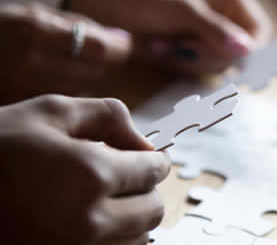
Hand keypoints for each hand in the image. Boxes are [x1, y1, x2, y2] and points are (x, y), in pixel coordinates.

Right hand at [0, 3, 131, 102]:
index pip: (98, 47)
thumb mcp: (34, 14)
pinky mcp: (28, 108)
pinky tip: (49, 81)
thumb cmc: (0, 31)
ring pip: (83, 88)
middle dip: (97, 62)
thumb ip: (79, 25)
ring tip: (57, 66)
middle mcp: (34, 64)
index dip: (118, 48)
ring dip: (82, 77)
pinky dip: (68, 93)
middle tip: (84, 54)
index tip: (124, 47)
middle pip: (95, 70)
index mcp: (36, 31)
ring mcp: (29, 90)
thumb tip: (121, 39)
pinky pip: (65, 102)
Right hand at [0, 95, 169, 244]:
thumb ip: (107, 115)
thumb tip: (143, 139)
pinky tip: (94, 219)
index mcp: (90, 175)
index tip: (152, 157)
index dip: (156, 160)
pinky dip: (116, 238)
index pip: (152, 172)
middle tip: (130, 175)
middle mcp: (90, 223)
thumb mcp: (52, 112)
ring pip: (138, 239)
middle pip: (152, 210)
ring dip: (133, 215)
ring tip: (108, 196)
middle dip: (147, 189)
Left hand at [68, 0, 270, 73]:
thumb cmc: (150, 2)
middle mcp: (225, 19)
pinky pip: (201, 70)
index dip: (248, 51)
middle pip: (237, 54)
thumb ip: (215, 30)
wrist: (120, 14)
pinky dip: (183, 65)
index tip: (231, 64)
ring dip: (191, 61)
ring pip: (218, 65)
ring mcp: (209, 38)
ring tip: (167, 44)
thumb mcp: (184, 12)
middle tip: (181, 44)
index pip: (258, 32)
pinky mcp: (195, 52)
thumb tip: (247, 51)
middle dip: (207, 55)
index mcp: (230, 0)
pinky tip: (166, 51)